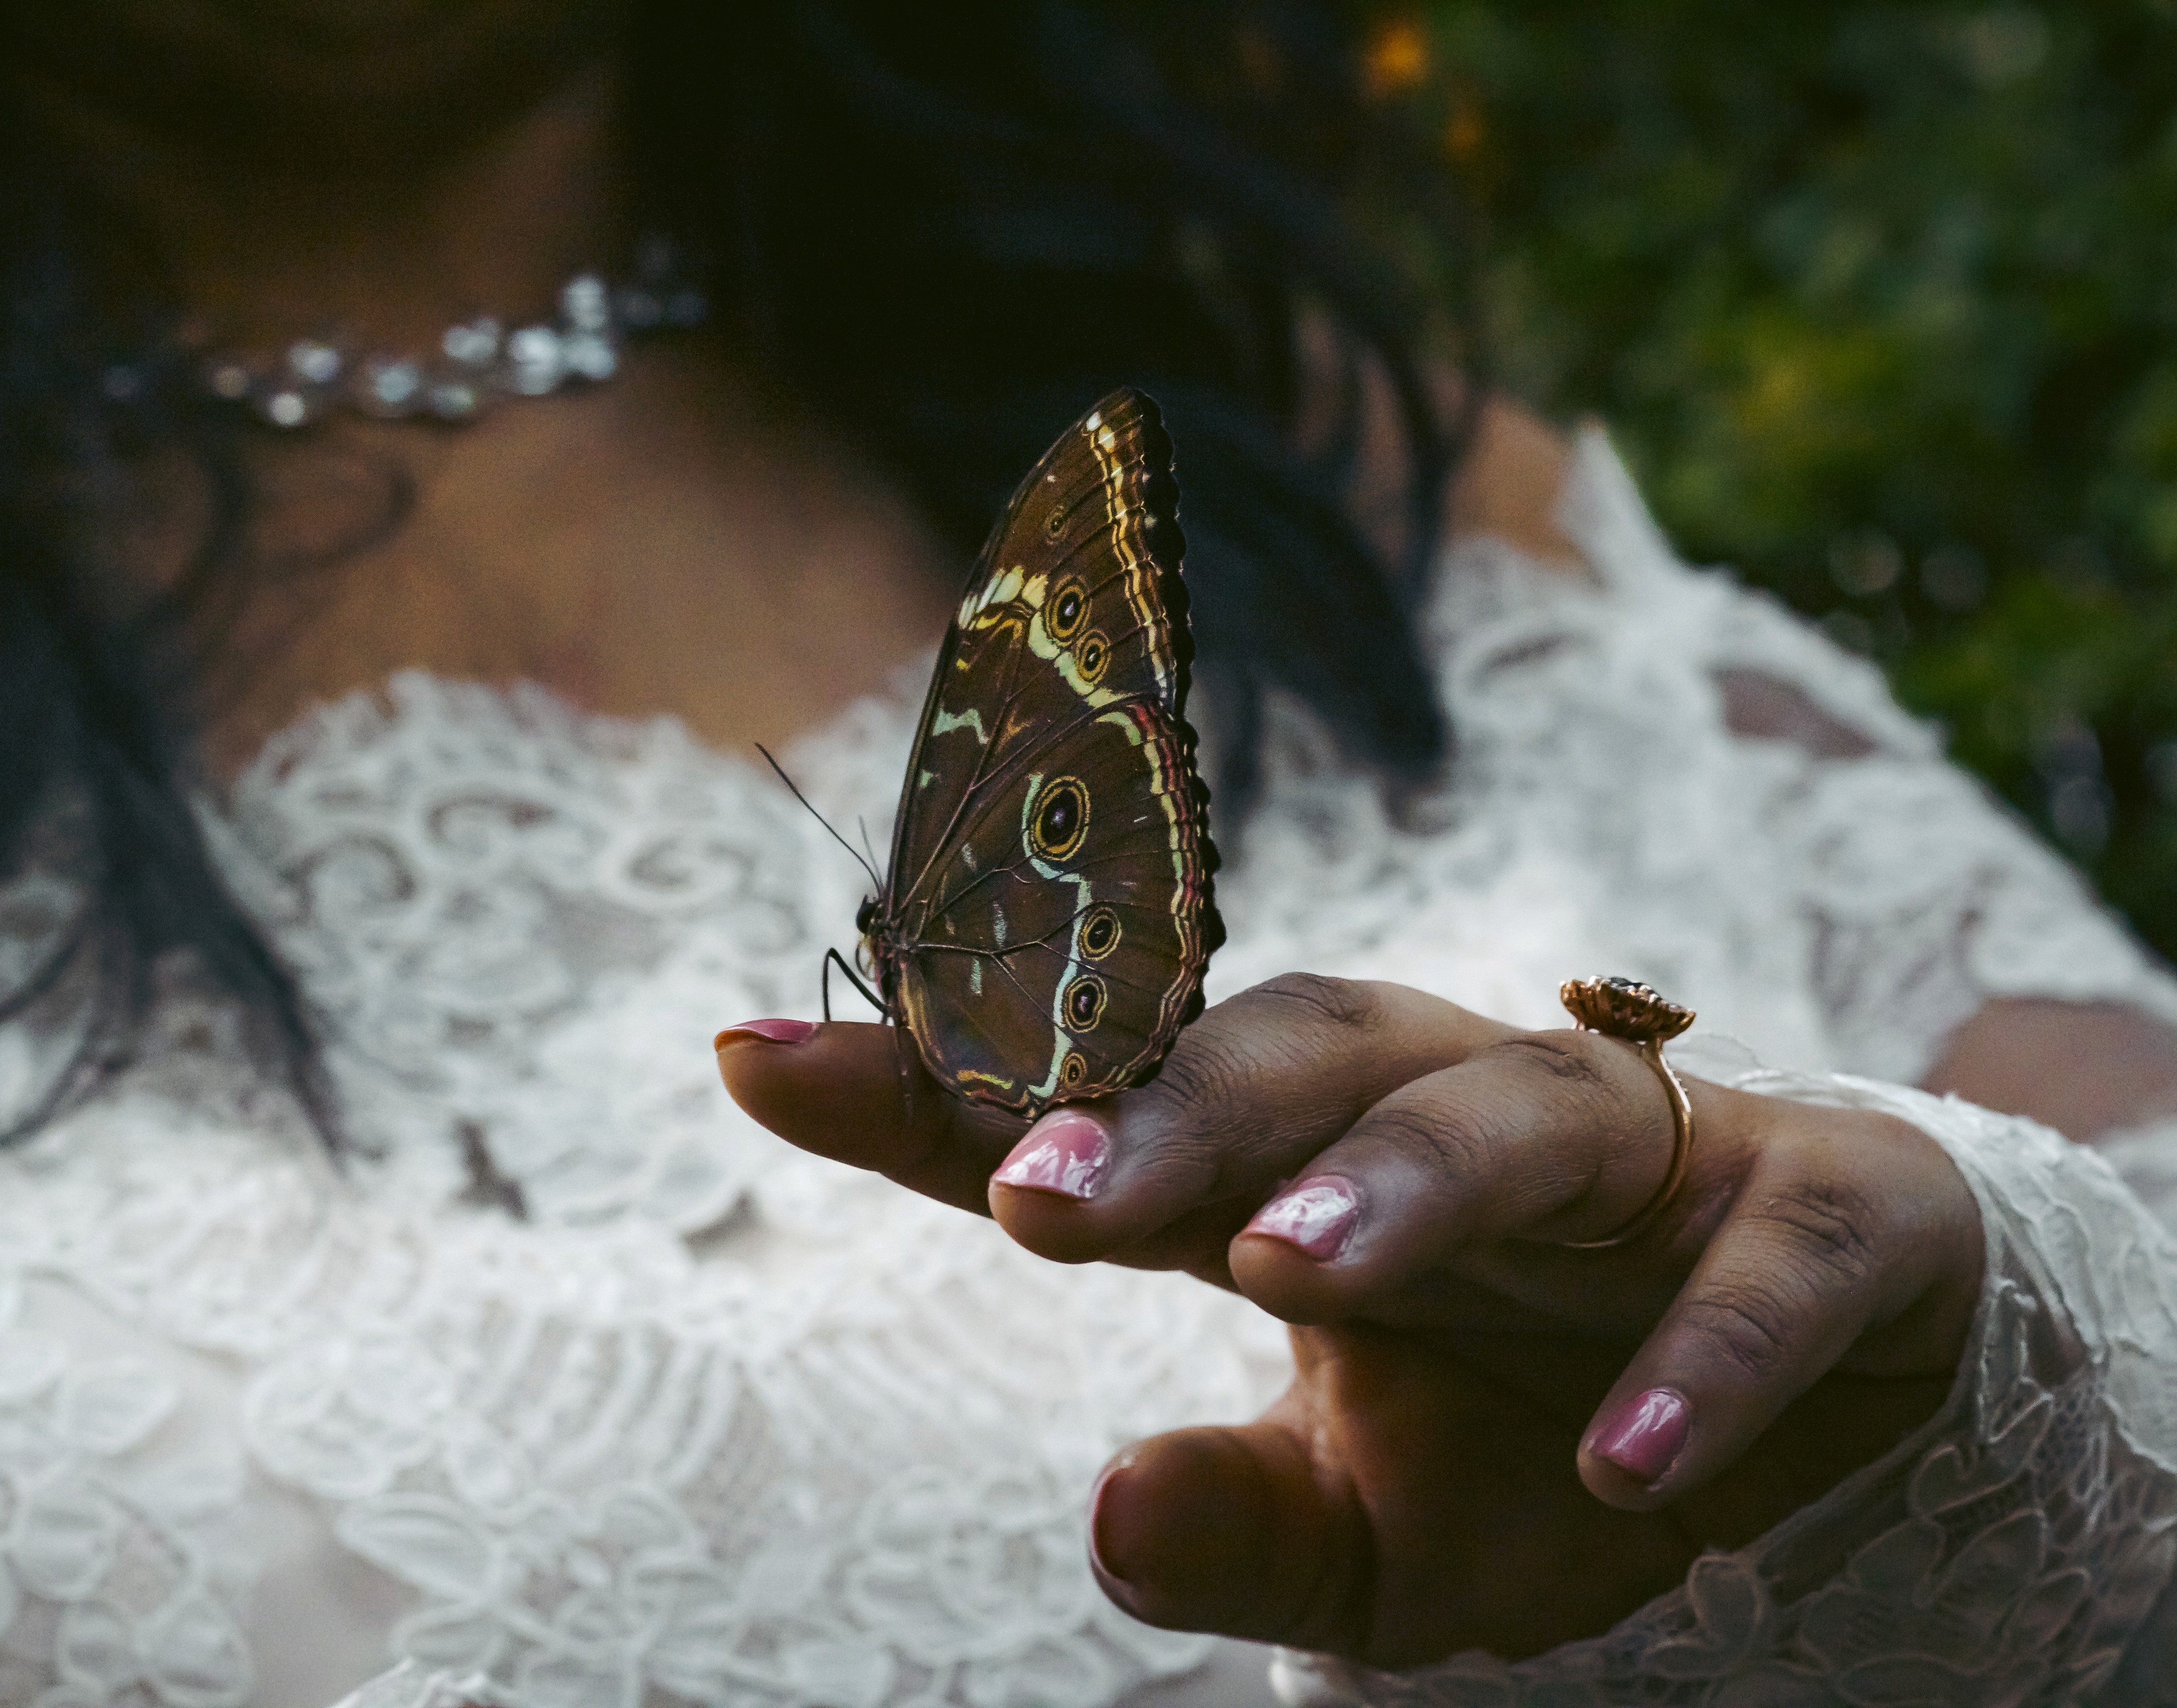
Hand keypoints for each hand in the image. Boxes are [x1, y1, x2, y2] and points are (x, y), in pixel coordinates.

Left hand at [716, 977, 1983, 1665]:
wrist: (1819, 1434)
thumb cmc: (1543, 1451)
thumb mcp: (1375, 1535)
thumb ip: (1242, 1523)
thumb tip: (1103, 1516)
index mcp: (1317, 1169)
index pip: (1112, 1104)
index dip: (938, 1080)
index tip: (752, 1060)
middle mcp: (1458, 1111)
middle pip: (1302, 1048)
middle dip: (1170, 1108)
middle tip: (1039, 1193)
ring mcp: (1648, 1152)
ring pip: (1508, 1100)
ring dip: (1392, 1178)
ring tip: (1276, 1265)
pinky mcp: (1832, 1214)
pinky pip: (1772, 1257)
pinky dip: (1703, 1346)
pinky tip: (1623, 1458)